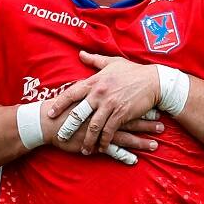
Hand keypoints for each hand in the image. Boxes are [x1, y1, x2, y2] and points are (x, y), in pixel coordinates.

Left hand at [47, 52, 162, 154]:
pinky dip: (104, 141)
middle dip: (68, 127)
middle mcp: (99, 93)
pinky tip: (101, 148)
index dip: (59, 104)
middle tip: (61, 136)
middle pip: (79, 113)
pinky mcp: (121, 114)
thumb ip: (95, 60)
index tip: (50, 114)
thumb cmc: (132, 71)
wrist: (153, 81)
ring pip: (93, 126)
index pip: (71, 93)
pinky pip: (109, 131)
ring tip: (83, 149)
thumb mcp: (112, 62)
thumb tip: (81, 54)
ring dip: (87, 140)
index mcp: (95, 81)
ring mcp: (110, 105)